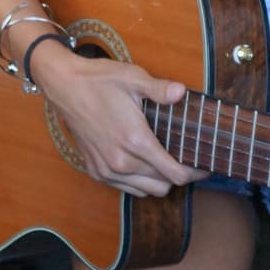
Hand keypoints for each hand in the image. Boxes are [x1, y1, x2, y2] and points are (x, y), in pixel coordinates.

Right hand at [31, 44, 203, 198]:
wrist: (64, 86)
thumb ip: (160, 89)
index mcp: (135, 141)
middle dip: (179, 175)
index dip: (195, 172)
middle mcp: (121, 162)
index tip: (205, 165)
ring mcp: (107, 169)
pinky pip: (127, 188)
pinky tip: (143, 162)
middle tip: (185, 158)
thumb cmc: (100, 81)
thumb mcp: (133, 78)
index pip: (175, 173)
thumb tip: (181, 92)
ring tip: (165, 160)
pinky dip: (140, 181)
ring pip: (146, 191)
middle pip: (164, 186)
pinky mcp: (96, 171)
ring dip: (159, 180)